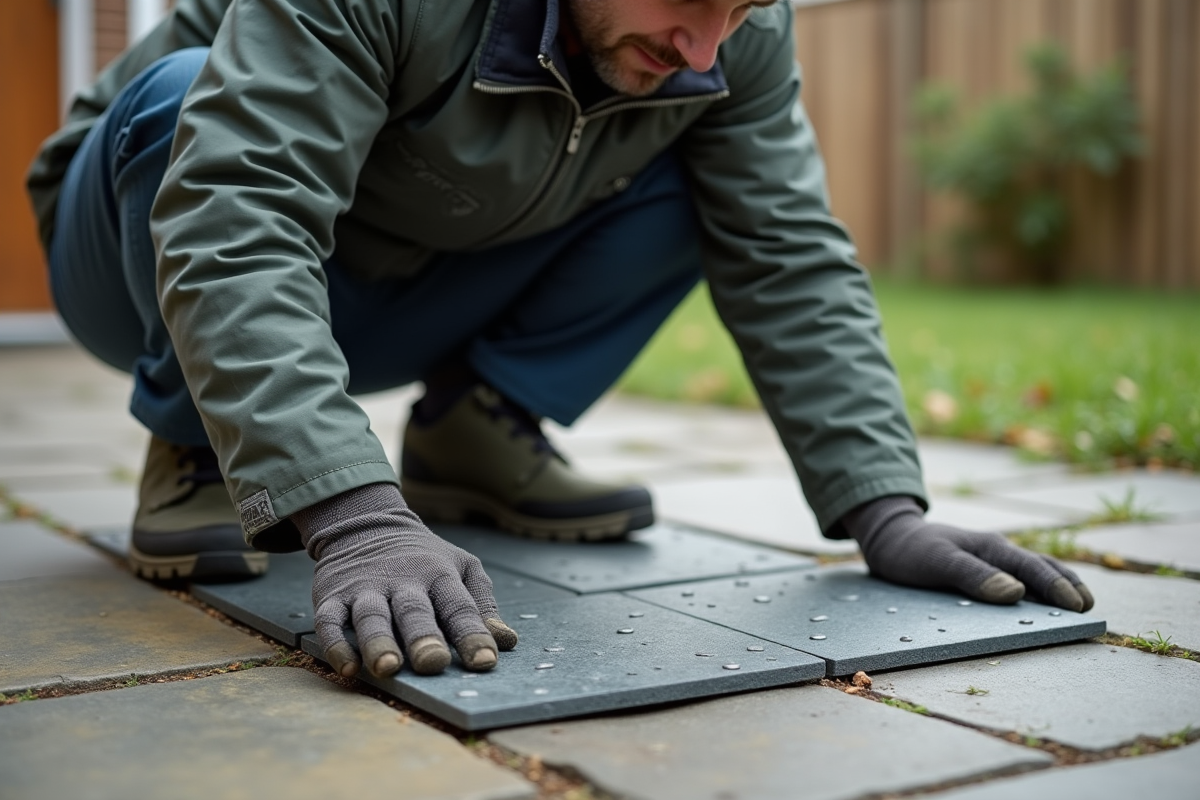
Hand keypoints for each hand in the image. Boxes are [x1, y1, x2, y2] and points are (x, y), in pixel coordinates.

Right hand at [292, 483, 517, 677]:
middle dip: (423, 637)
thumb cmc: (424, 559)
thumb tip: (506, 641)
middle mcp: (403, 580)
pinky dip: (335, 644)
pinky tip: (348, 667)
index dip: (473, 634)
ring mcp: (365, 588)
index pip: (460, 607)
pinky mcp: (331, 596)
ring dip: (379, 642)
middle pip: (414, 610)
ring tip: (389, 668)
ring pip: (372, 615)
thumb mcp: (460, 568)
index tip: (485, 662)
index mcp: (439, 574)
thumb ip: (482, 604)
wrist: (366, 524)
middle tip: (433, 663)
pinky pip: (329, 621)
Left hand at [842, 495, 1093, 611]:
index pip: (1032, 568)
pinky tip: (1041, 610)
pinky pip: (1017, 582)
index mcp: (991, 547)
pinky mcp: (984, 572)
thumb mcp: (936, 561)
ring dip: (1056, 588)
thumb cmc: (911, 550)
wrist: (890, 539)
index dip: (1057, 587)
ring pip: (1033, 574)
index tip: (1078, 605)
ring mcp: (993, 562)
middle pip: (1042, 568)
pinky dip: (1036, 593)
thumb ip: (972, 575)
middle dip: (1068, 586)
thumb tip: (1014, 592)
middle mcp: (998, 553)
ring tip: (1078, 607)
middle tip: (1090, 608)